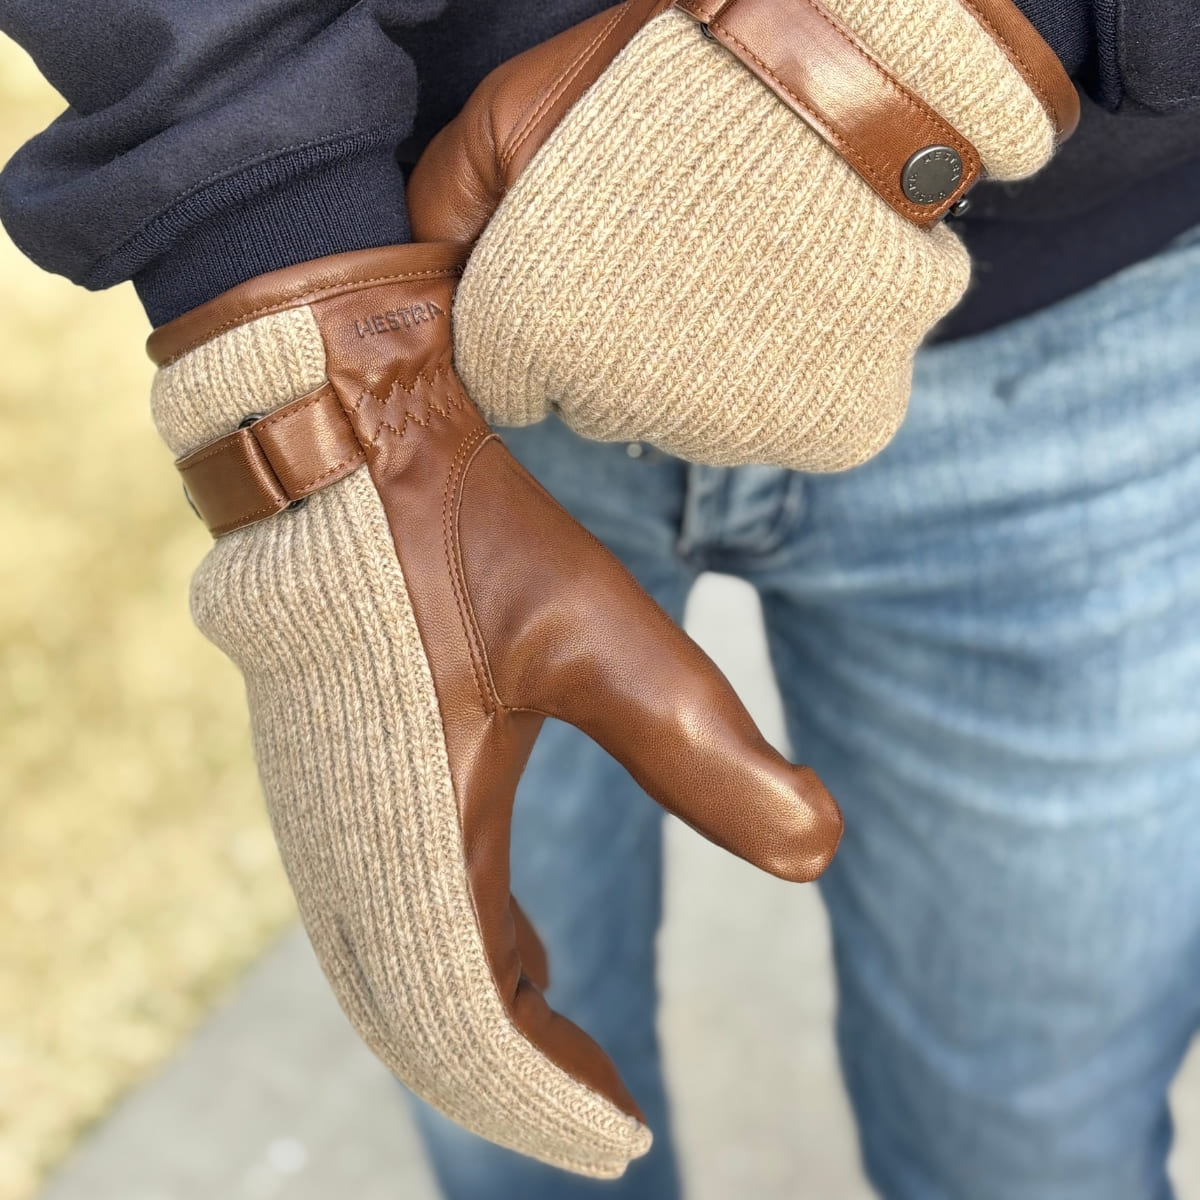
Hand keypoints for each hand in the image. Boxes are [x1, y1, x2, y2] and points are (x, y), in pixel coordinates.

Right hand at [147, 240, 840, 1175]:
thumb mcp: (598, 638)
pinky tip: (504, 936)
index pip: (476, 1022)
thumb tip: (821, 852)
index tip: (627, 1133)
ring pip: (390, 971)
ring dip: (472, 1020)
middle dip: (510, 1079)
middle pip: (420, 1023)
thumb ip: (705, 752)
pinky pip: (373, 908)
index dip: (552, 1094)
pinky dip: (439, 953)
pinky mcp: (316, 772)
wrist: (332, 441)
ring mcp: (316, 812)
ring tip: (561, 1030)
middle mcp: (346, 847)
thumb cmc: (458, 533)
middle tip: (600, 1106)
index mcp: (412, 832)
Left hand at [409, 0, 1076, 469]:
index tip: (577, 259)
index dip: (533, 315)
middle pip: (600, 407)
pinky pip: (789, 424)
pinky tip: (796, 297)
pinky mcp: (830, 430)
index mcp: (540, 342)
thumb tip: (426, 276)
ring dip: (701, 362)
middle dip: (613, 344)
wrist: (841, 62)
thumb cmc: (663, 77)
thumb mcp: (508, 114)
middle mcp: (631, 408)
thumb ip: (445, 208)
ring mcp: (737, 428)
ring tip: (736, 258)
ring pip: (692, 420)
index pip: (509, 382)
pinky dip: (791, 377)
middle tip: (662, 248)